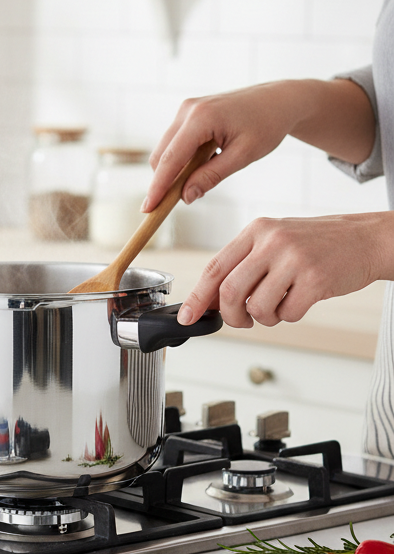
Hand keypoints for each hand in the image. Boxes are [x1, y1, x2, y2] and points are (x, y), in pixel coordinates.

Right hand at [141, 79, 375, 212]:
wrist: (280, 99)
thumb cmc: (267, 124)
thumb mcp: (243, 155)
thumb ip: (212, 176)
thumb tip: (185, 197)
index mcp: (201, 118)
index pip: (171, 159)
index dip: (158, 187)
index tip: (148, 209)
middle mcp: (187, 110)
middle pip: (162, 155)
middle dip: (164, 181)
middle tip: (178, 203)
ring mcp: (186, 109)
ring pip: (166, 150)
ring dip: (175, 170)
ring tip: (201, 179)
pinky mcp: (188, 113)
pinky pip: (175, 142)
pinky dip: (182, 159)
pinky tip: (205, 163)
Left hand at [178, 212, 393, 327]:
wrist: (365, 238)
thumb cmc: (314, 244)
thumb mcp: (272, 242)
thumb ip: (242, 266)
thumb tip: (210, 300)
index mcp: (255, 231)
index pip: (214, 268)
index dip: (198, 297)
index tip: (188, 317)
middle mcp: (272, 242)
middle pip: (230, 291)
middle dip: (230, 316)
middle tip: (241, 321)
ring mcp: (294, 259)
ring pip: (257, 307)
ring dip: (264, 318)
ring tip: (278, 306)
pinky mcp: (316, 279)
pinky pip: (288, 313)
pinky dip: (289, 316)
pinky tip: (299, 301)